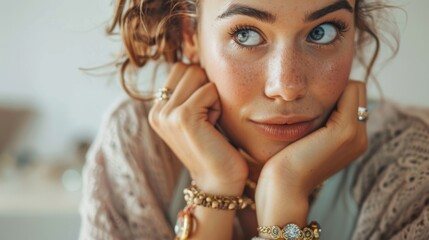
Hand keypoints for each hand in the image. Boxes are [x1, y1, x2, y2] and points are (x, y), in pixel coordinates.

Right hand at [148, 63, 247, 193]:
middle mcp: (156, 110)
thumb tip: (196, 57)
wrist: (218, 180)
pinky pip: (209, 90)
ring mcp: (166, 113)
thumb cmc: (215, 145)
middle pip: (188, 68)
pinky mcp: (182, 117)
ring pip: (198, 75)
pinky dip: (218, 106)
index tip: (203, 112)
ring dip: (212, 96)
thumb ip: (190, 90)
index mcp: (157, 108)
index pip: (180, 68)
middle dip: (205, 88)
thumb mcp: (197, 114)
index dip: (200, 84)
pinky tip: (214, 127)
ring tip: (211, 121)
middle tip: (209, 117)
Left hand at [255, 80, 367, 225]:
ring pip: (352, 87)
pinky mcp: (345, 131)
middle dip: (332, 88)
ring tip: (305, 102)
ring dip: (329, 88)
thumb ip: (316, 122)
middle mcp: (360, 137)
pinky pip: (349, 90)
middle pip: (355, 91)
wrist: (284, 187)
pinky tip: (306, 101)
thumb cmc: (286, 164)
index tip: (306, 98)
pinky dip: (329, 89)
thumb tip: (312, 99)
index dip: (332, 92)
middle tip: (306, 98)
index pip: (353, 98)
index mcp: (353, 140)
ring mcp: (356, 134)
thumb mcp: (306, 139)